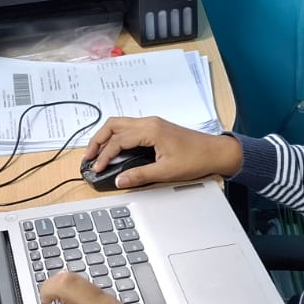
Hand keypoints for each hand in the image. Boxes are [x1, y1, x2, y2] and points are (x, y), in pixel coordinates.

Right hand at [82, 117, 242, 189]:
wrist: (215, 152)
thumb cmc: (196, 158)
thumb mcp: (166, 171)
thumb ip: (139, 176)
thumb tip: (120, 181)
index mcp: (150, 130)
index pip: (117, 140)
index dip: (104, 155)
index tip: (96, 168)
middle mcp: (149, 122)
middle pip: (113, 125)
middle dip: (97, 140)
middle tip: (88, 157)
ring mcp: (152, 123)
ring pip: (120, 124)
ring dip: (106, 136)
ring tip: (97, 153)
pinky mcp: (156, 128)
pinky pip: (129, 127)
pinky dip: (117, 136)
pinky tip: (114, 148)